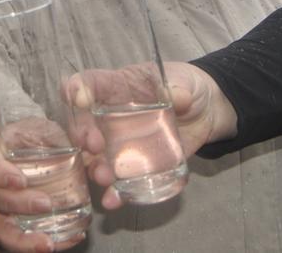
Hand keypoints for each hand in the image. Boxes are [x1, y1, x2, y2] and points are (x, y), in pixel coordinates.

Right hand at [0, 133, 87, 252]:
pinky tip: (62, 241)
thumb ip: (81, 132)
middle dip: (20, 204)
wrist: (36, 147)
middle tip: (45, 203)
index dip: (0, 172)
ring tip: (47, 243)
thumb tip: (95, 143)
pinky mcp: (11, 221)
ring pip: (0, 226)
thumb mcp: (58, 127)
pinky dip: (35, 245)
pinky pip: (17, 238)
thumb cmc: (42, 136)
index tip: (20, 180)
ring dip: (23, 239)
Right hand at [66, 61, 235, 209]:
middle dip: (82, 135)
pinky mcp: (133, 165)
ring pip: (95, 157)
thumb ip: (179, 87)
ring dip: (94, 167)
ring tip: (103, 176)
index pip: (90, 83)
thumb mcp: (184, 82)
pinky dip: (113, 192)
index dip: (77, 88)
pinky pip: (118, 180)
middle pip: (84, 124)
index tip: (79, 99)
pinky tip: (112, 200)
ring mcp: (119, 143)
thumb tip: (179, 96)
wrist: (204, 112)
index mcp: (117, 87)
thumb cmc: (185, 87)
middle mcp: (110, 116)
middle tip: (93, 145)